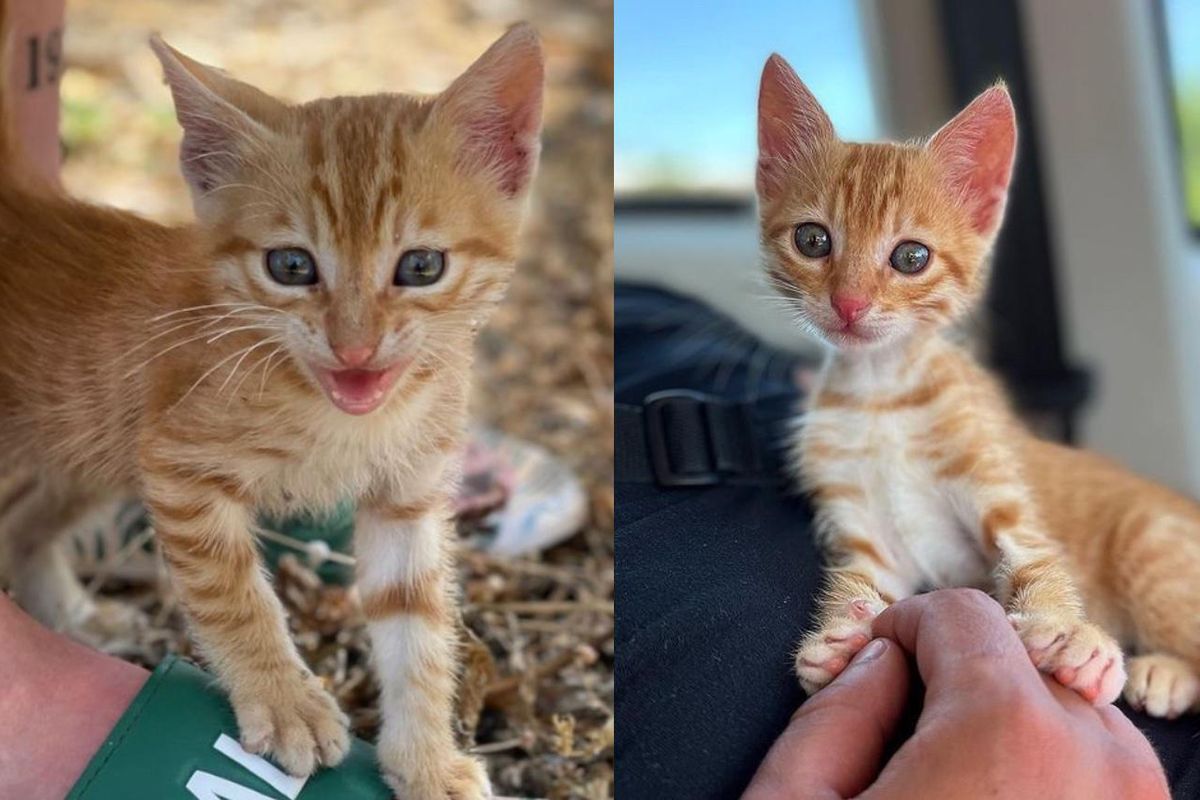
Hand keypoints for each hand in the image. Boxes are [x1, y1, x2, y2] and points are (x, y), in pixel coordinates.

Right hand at [742, 589, 1168, 799]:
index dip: (904, 629)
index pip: (962, 616)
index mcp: (1003, 733)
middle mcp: (1094, 764)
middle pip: (1023, 659)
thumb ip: (832, 708)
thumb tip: (873, 661)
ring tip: (954, 781)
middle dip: (965, 678)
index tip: (879, 662)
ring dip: (1013, 725)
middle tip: (911, 730)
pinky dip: (1055, 774)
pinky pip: (1105, 772)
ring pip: (1073, 714)